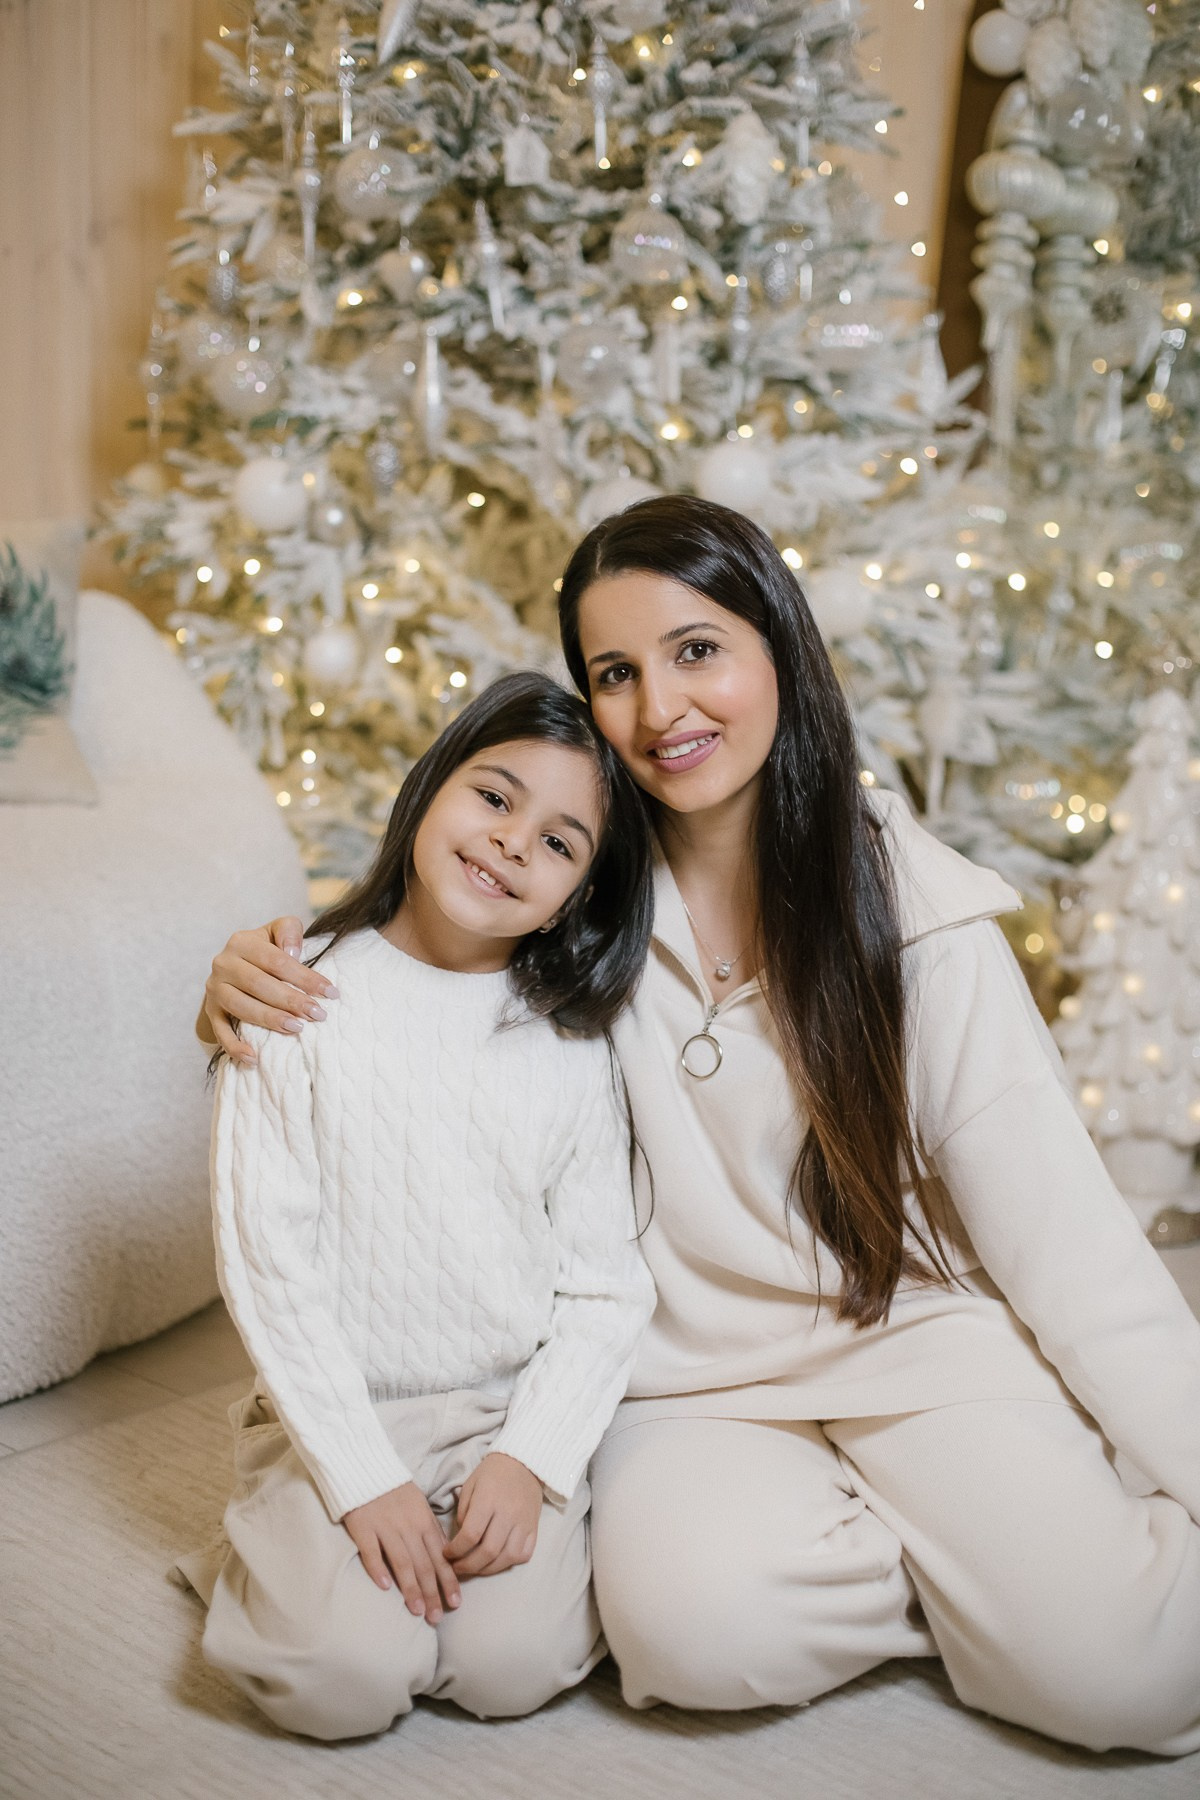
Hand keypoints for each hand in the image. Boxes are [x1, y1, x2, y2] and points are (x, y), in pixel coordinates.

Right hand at [201, 917, 335, 1062]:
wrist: (235, 966)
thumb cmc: (266, 950)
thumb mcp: (277, 931)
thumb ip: (288, 930)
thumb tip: (293, 952)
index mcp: (241, 942)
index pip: (276, 960)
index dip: (304, 977)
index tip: (330, 993)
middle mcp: (223, 964)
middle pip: (258, 984)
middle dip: (291, 1000)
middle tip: (317, 1014)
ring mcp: (215, 989)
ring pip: (240, 1007)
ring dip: (269, 1019)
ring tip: (297, 1028)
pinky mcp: (211, 1011)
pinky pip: (220, 1031)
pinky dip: (235, 1046)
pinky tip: (254, 1057)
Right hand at [342, 1482, 461, 1621]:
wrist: (365, 1468)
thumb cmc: (395, 1491)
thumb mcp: (420, 1507)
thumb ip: (431, 1531)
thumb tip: (445, 1557)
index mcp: (424, 1522)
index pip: (441, 1556)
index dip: (448, 1581)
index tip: (456, 1603)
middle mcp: (408, 1527)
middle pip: (423, 1564)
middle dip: (432, 1593)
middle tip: (437, 1617)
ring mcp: (385, 1527)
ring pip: (402, 1562)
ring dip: (411, 1588)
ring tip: (417, 1611)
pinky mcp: (363, 1527)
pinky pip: (372, 1551)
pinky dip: (378, 1569)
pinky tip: (385, 1587)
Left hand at [445, 1452, 542, 1578]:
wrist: (524, 1462)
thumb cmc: (492, 1473)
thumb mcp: (470, 1485)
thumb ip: (463, 1512)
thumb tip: (461, 1539)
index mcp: (488, 1500)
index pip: (470, 1535)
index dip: (455, 1550)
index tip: (446, 1554)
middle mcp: (508, 1514)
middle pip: (488, 1551)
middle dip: (468, 1566)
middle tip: (457, 1568)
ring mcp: (524, 1523)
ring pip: (507, 1558)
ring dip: (487, 1570)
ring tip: (474, 1568)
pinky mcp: (534, 1528)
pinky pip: (523, 1555)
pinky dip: (509, 1563)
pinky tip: (497, 1561)